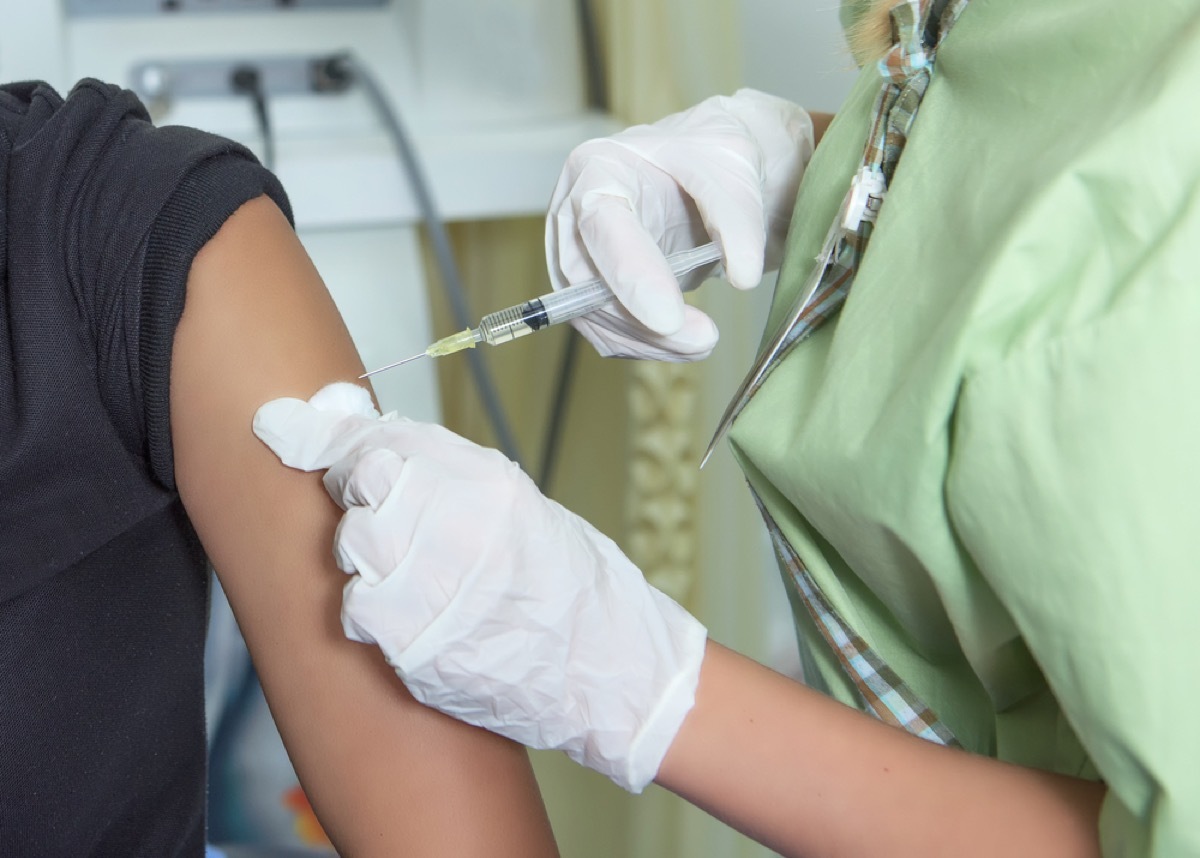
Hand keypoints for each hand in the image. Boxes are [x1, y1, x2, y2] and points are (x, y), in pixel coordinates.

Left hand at [253, 383, 707, 792]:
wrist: (611, 670)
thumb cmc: (576, 591)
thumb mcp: (525, 509)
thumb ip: (454, 479)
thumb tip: (384, 452)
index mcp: (487, 482)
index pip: (386, 439)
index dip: (336, 437)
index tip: (292, 428)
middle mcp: (456, 523)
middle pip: (362, 485)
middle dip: (362, 497)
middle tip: (388, 519)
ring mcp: (432, 583)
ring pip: (352, 544)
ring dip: (369, 556)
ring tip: (414, 575)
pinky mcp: (412, 643)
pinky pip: (356, 607)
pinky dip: (372, 609)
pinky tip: (409, 616)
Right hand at [546, 88, 813, 360]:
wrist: (707, 173)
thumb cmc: (710, 157)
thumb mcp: (734, 165)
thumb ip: (738, 216)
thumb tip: (743, 275)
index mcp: (597, 169)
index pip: (600, 225)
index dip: (630, 274)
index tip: (669, 318)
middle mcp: (573, 215)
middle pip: (584, 283)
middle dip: (640, 322)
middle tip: (703, 337)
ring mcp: (578, 257)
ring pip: (594, 317)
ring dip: (649, 342)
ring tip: (704, 340)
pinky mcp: (594, 291)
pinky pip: (609, 332)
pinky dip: (648, 345)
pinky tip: (685, 340)